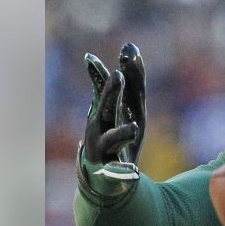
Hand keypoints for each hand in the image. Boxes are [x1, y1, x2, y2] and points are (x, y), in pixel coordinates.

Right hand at [79, 43, 146, 197]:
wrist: (109, 178)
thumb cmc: (119, 136)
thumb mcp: (131, 109)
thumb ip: (134, 81)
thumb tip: (131, 48)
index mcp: (105, 111)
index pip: (103, 90)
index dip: (98, 75)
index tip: (90, 57)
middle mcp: (99, 128)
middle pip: (104, 109)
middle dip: (110, 94)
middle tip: (118, 76)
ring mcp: (102, 149)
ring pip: (111, 140)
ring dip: (122, 132)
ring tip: (133, 128)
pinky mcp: (109, 172)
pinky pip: (115, 172)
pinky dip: (121, 172)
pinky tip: (131, 171)